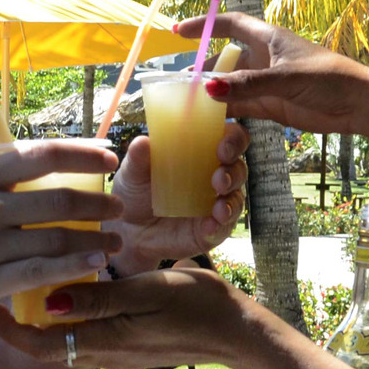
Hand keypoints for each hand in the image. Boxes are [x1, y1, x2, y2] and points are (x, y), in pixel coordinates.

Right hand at [0, 139, 121, 312]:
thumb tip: (31, 173)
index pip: (40, 155)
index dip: (81, 152)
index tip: (110, 155)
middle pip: (57, 199)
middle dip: (96, 204)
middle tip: (119, 208)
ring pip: (53, 238)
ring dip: (92, 239)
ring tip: (114, 242)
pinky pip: (36, 273)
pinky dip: (71, 267)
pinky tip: (94, 265)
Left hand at [0, 268, 259, 368]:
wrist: (238, 334)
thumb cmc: (199, 307)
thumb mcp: (149, 292)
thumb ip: (100, 299)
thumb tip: (50, 304)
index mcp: (106, 341)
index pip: (41, 345)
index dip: (9, 329)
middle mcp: (105, 353)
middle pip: (47, 346)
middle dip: (18, 324)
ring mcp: (118, 352)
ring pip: (66, 340)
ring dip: (43, 318)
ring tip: (26, 282)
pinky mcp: (129, 346)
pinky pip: (88, 334)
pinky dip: (70, 316)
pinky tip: (70, 288)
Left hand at [108, 123, 246, 270]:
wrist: (130, 230)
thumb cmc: (136, 191)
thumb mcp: (133, 173)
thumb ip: (138, 157)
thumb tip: (143, 142)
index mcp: (201, 152)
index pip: (229, 137)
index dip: (233, 138)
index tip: (222, 145)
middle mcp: (215, 175)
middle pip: (238, 167)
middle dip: (234, 170)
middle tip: (218, 177)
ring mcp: (216, 203)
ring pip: (236, 197)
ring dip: (230, 199)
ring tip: (217, 206)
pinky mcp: (212, 229)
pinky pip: (224, 227)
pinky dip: (219, 225)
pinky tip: (209, 225)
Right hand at [177, 11, 368, 135]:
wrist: (358, 104)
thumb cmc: (327, 78)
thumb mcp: (285, 79)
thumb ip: (247, 85)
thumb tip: (209, 88)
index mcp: (268, 39)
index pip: (230, 25)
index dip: (204, 25)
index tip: (178, 32)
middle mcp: (264, 59)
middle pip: (225, 60)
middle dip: (203, 68)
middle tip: (178, 84)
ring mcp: (266, 84)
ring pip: (231, 86)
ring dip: (212, 94)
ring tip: (187, 105)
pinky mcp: (272, 106)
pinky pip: (241, 107)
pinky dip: (225, 112)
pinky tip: (208, 120)